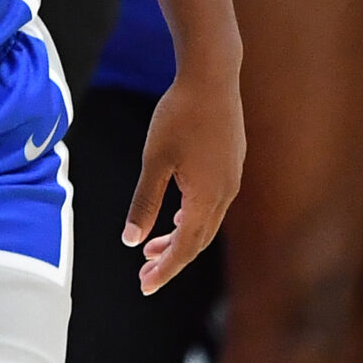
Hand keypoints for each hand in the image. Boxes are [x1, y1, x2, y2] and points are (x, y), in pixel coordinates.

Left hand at [126, 60, 243, 293]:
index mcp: (206, 197)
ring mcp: (232, 178)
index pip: (185, 247)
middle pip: (198, 240)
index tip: (145, 286)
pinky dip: (192, 218)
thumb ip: (144, 202)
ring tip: (152, 248)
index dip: (165, 270)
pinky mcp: (232, 163)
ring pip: (206, 222)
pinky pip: (213, 204)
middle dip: (171, 259)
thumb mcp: (155, 160)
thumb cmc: (180, 115)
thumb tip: (131, 240)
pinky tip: (176, 215)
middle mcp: (225, 193)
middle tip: (144, 274)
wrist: (213, 76)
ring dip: (180, 238)